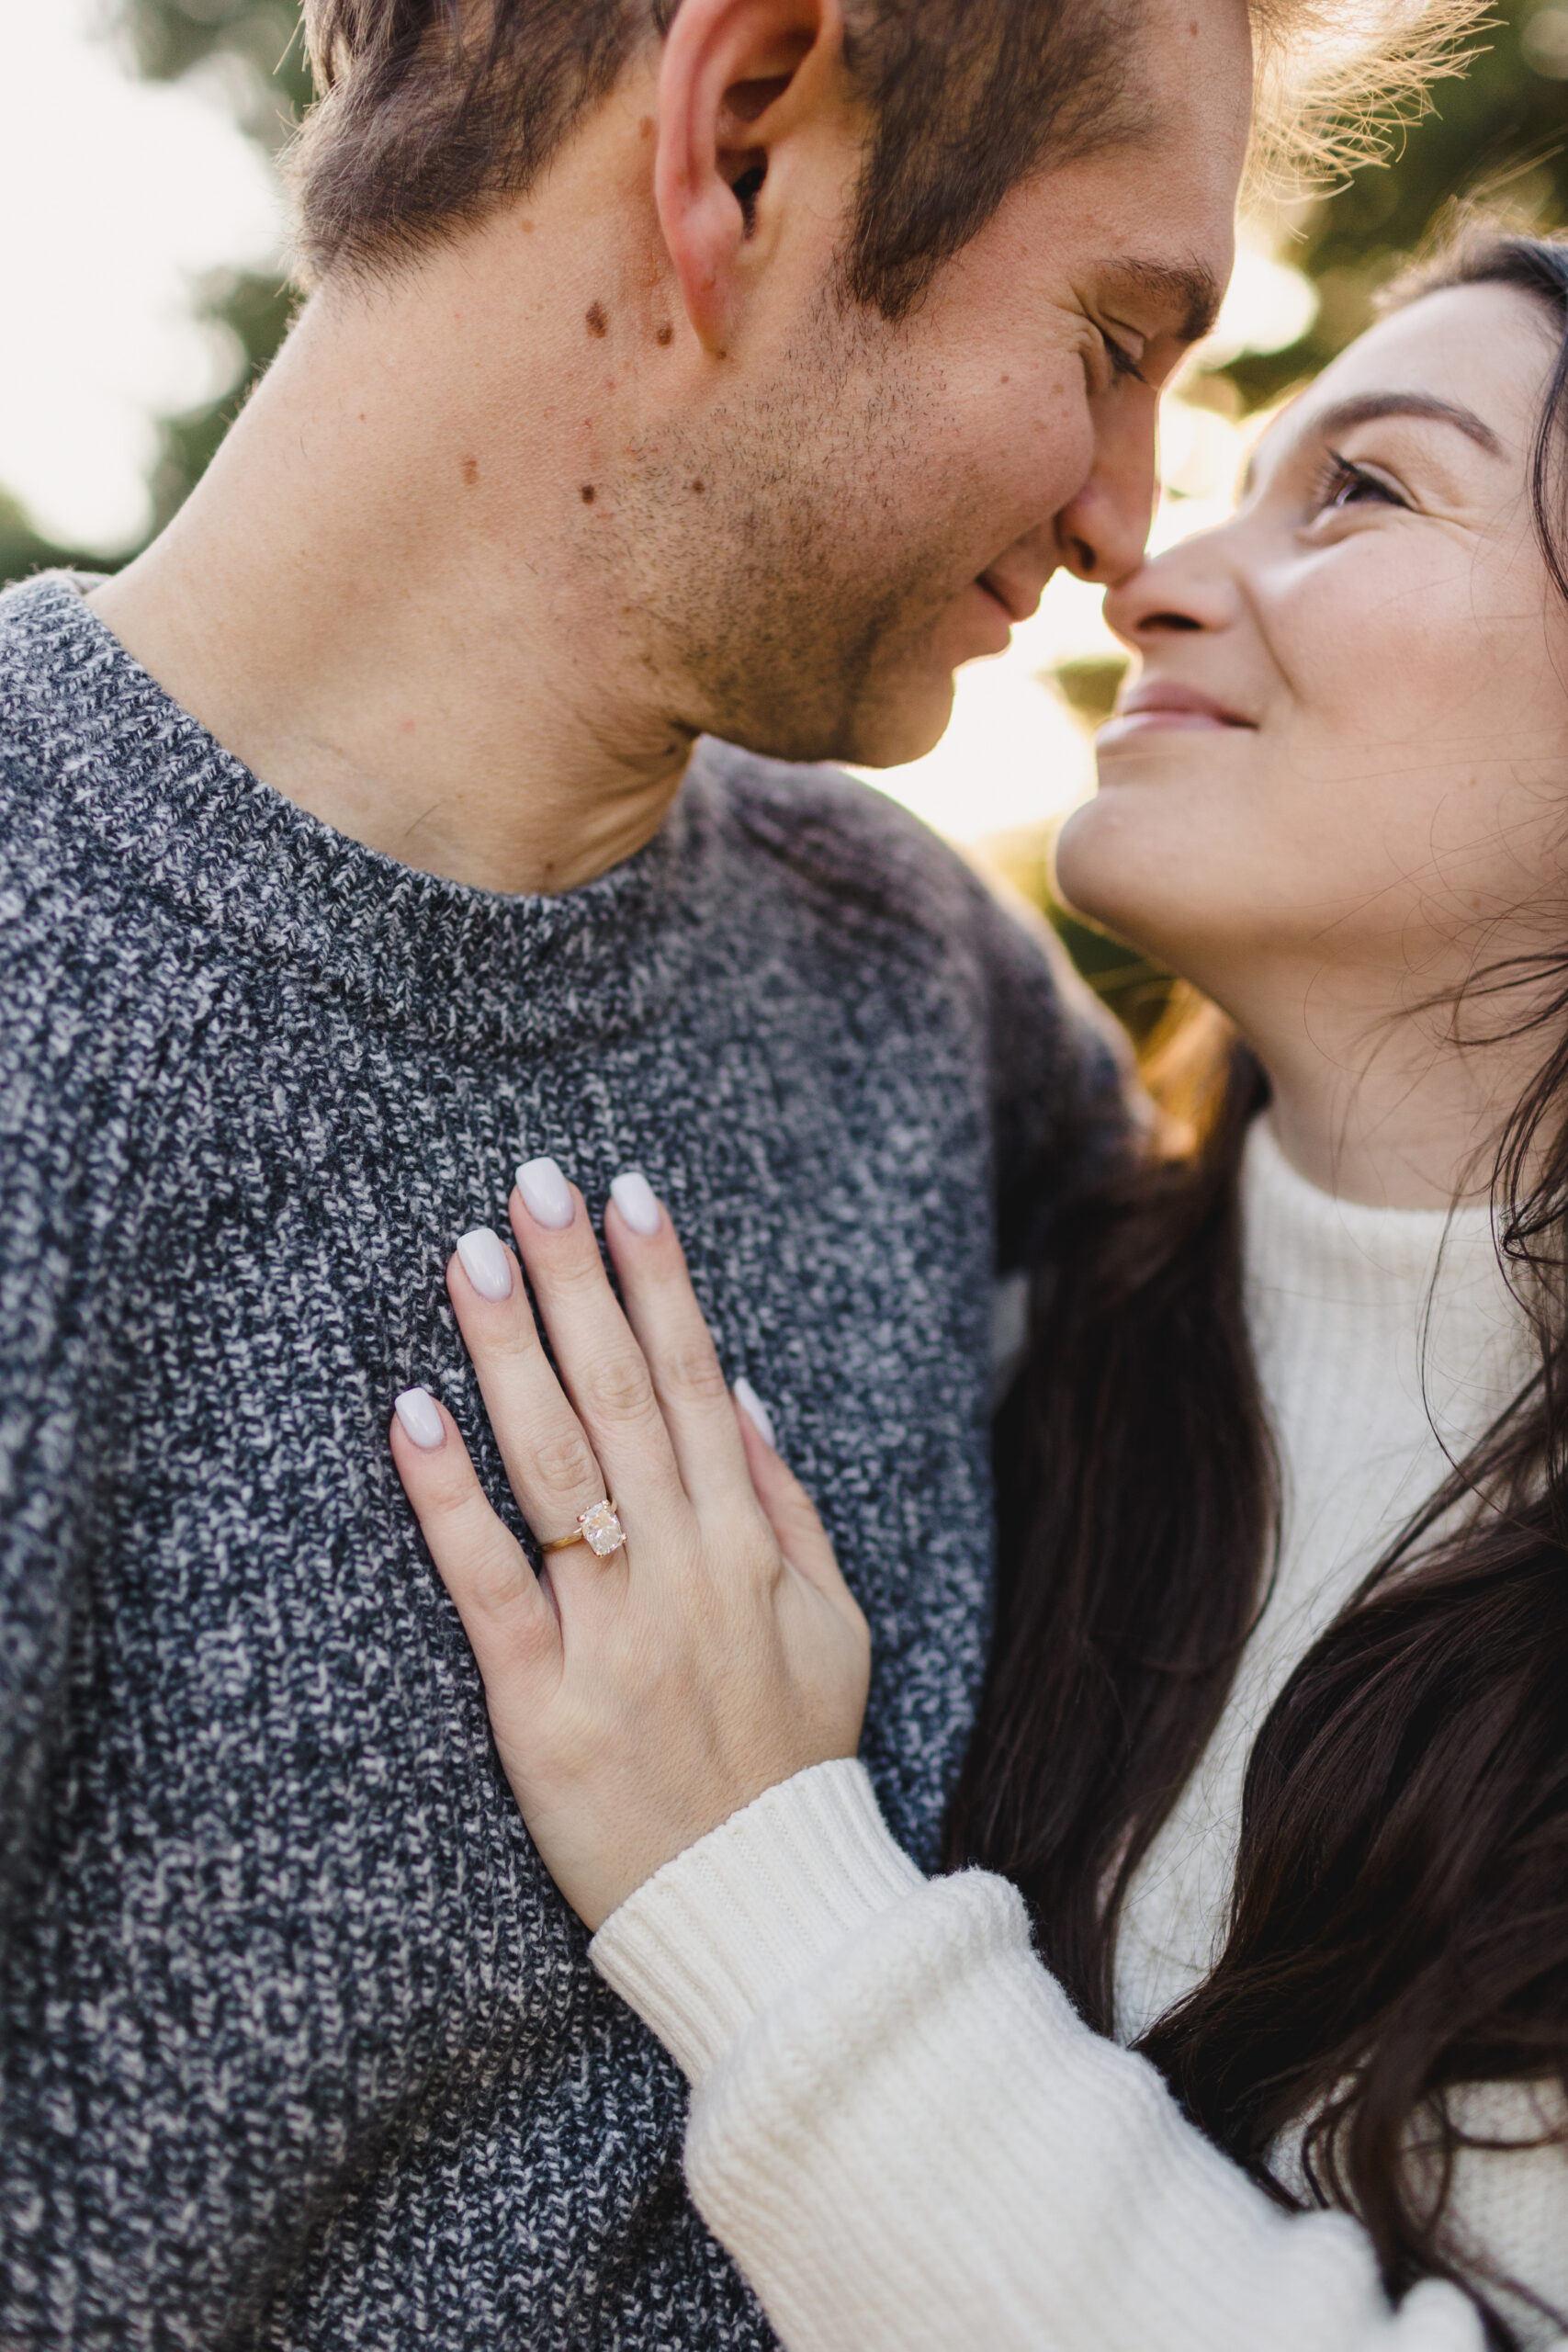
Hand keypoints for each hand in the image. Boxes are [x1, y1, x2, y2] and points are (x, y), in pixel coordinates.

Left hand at [389, 1162, 870, 1931]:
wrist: (765, 1914)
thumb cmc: (792, 1760)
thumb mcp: (834, 1626)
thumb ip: (790, 1508)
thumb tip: (747, 1395)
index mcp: (750, 1547)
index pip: (701, 1384)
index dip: (663, 1283)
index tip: (627, 1194)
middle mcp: (686, 1572)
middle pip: (626, 1399)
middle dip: (580, 1282)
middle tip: (531, 1183)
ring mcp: (615, 1636)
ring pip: (558, 1468)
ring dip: (514, 1353)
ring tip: (474, 1257)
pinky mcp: (542, 1705)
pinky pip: (490, 1583)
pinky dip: (450, 1496)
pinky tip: (412, 1411)